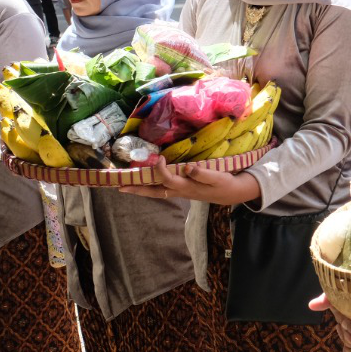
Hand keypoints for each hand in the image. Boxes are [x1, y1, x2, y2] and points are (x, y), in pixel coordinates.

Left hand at [120, 159, 260, 203]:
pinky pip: (160, 190)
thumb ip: (203, 173)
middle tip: (120, 187)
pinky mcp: (181, 190)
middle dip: (137, 189)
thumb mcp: (217, 177)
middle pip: (154, 191)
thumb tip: (187, 167)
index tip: (159, 158)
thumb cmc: (223, 183)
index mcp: (187, 186)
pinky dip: (150, 188)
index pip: (168, 178)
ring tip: (125, 187)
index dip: (160, 169)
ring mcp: (179, 192)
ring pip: (155, 192)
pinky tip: (144, 184)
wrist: (230, 193)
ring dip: (140, 190)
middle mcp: (179, 191)